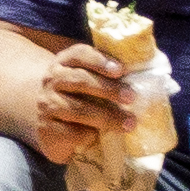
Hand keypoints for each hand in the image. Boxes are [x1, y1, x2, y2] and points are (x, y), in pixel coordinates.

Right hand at [22, 40, 138, 165]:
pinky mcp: (46, 129)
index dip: (100, 60)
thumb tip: (143, 78)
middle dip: (108, 89)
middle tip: (131, 97)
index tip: (120, 70)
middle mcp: (52, 80)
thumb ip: (109, 76)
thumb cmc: (79, 97)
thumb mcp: (89, 81)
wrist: (49, 122)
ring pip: (77, 109)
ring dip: (106, 117)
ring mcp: (47, 104)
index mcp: (65, 62)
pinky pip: (71, 132)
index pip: (79, 54)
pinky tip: (98, 136)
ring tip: (128, 123)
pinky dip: (88, 134)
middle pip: (80, 80)